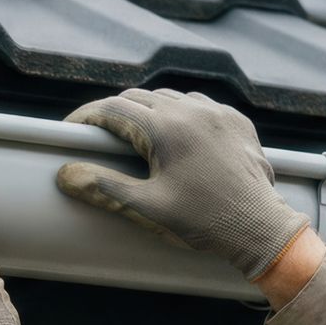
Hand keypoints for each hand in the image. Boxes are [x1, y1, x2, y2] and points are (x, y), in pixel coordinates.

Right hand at [58, 89, 310, 280]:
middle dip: (114, 112)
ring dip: (147, 109)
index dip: (86, 116)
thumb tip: (67, 174)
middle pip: (139, 97)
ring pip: (169, 97)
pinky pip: (199, 105)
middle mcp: (192, 111)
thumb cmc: (202, 220)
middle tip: (98, 134)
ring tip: (134, 133)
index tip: (71, 128)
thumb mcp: (146, 207)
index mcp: (166, 129)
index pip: (113, 109)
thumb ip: (103, 186)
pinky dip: (179, 113)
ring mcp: (217, 113)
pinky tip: (175, 134)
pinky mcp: (236, 121)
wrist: (259, 227)